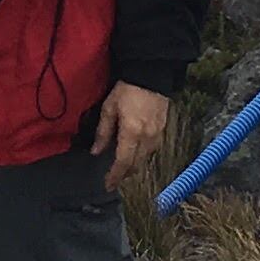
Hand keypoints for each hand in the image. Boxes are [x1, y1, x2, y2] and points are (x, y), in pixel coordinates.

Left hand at [92, 82, 172, 199]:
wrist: (151, 75)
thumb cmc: (128, 89)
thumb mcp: (109, 108)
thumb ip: (103, 132)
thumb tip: (96, 151)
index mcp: (132, 133)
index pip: (123, 162)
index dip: (115, 176)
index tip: (108, 185)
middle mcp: (147, 138)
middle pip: (136, 165)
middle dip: (124, 175)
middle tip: (113, 180)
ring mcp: (157, 135)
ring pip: (145, 159)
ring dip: (134, 166)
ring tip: (122, 169)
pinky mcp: (163, 130)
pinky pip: (152, 150)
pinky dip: (142, 156)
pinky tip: (135, 153)